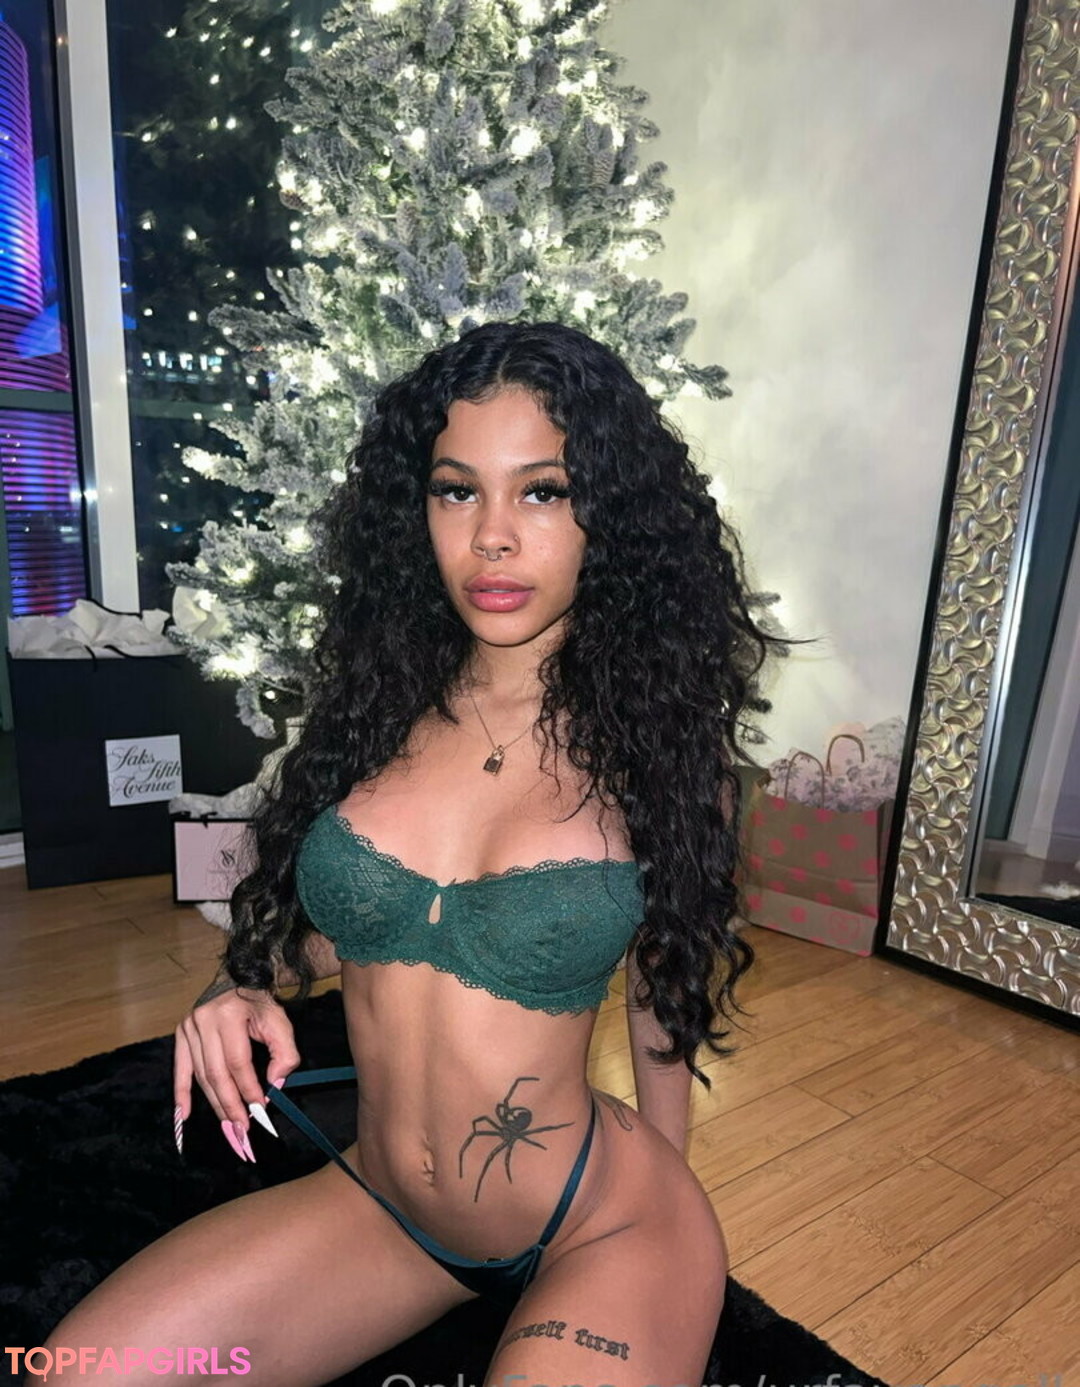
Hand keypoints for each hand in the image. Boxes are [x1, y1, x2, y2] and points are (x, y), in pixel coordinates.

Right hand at [173, 974, 300, 1160]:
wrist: (237, 978)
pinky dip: (181, 1093)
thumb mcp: (279, 1020)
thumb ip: (285, 1053)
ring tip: (228, 1124)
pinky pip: (180, 1068)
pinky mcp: (181, 1033)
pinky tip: (185, 1114)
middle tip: (241, 1127)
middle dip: (230, 1104)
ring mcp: (189, 1026)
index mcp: (228, 1014)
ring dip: (214, 1103)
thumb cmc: (259, 1001)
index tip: (259, 1109)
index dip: (248, 1088)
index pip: (238, 1062)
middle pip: (216, 1072)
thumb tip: (273, 1084)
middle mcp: (204, 1020)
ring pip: (201, 1075)